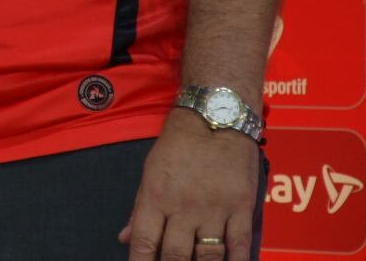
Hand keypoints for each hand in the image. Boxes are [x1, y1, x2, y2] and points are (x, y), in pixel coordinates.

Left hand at [121, 109, 259, 260]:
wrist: (216, 117)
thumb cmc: (178, 144)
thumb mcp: (150, 171)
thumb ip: (139, 208)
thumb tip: (124, 238)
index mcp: (156, 196)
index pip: (144, 241)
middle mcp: (183, 206)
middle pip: (175, 255)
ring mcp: (214, 209)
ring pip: (207, 255)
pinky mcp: (240, 207)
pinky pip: (239, 245)